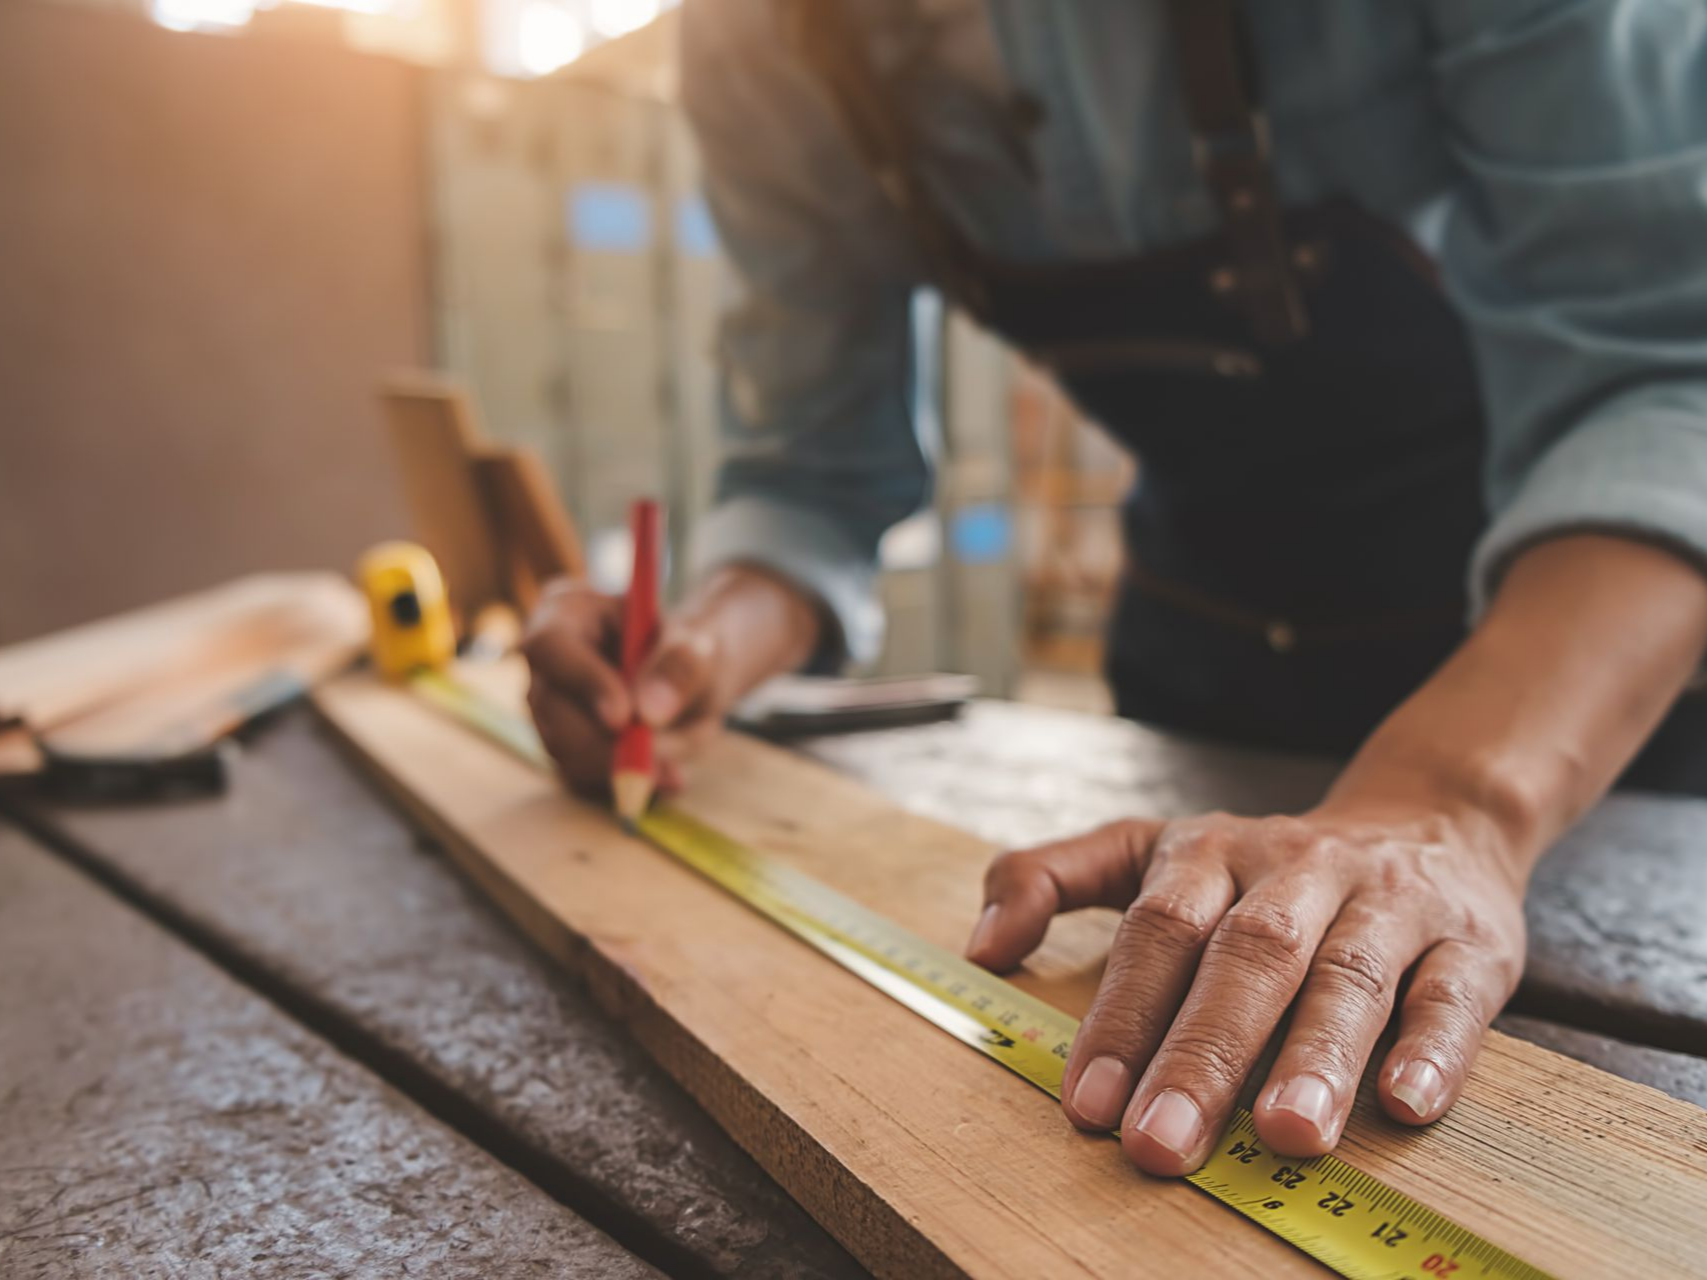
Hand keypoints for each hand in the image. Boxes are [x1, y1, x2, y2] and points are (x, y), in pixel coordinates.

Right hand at [523, 565, 822, 794]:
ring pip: (567, 750)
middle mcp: (544, 664)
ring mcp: (547, 709)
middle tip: (664, 764)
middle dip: (608, 743)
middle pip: (551, 710)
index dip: (584, 682)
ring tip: (678, 758)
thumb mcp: (699, 647)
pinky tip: (668, 773)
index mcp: (565, 613)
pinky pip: (584, 776)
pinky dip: (628, 779)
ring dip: (628, 763)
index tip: (624, 718)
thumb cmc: (686, 651)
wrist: (690, 680)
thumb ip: (680, 668)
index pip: (550, 646)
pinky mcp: (561, 747)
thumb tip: (646, 713)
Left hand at [965, 804, 1527, 1175]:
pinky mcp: (1468, 943)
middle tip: (1160, 1144)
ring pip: (1348, 975)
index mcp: (1210, 852)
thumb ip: (1054, 876)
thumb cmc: (1264, 866)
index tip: (1085, 1106)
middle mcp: (1297, 870)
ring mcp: (1386, 904)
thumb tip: (981, 947)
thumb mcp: (1152, 848)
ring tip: (1284, 1135)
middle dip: (1201, 1054)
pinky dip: (1432, 1047)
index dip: (1121, 1016)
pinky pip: (1450, 993)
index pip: (1158, 931)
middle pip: (1246, 957)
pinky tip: (1406, 1104)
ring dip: (1315, 1056)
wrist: (1428, 819)